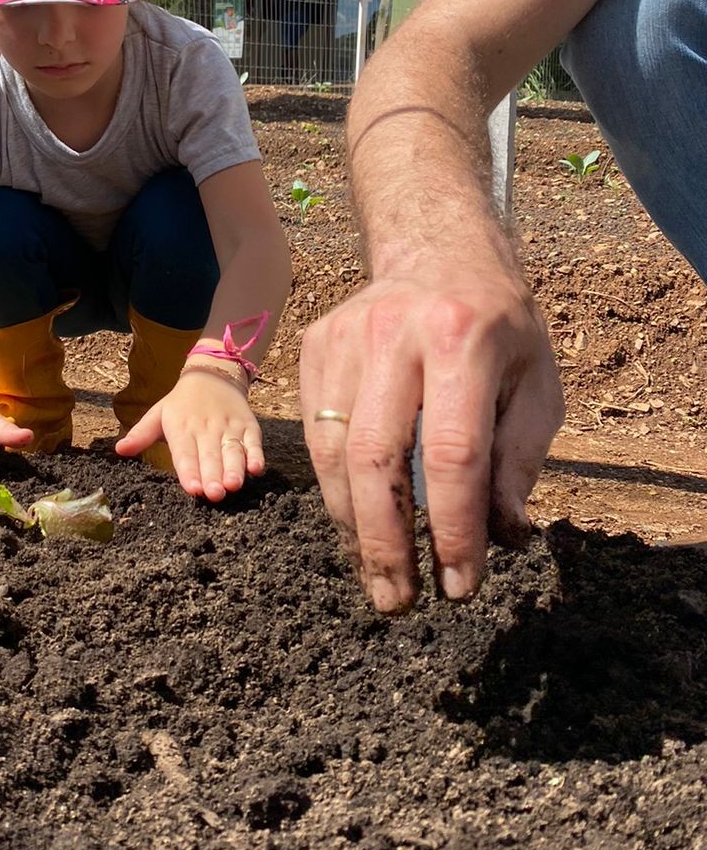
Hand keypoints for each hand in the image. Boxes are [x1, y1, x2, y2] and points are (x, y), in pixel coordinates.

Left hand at [116, 368, 263, 502]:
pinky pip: (254, 442)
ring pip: (233, 451)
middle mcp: (206, 429)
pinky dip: (257, 454)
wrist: (213, 375)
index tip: (192, 490)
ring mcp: (229, 428)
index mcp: (181, 428)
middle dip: (212, 476)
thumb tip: (119, 449)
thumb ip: (140, 434)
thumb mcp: (158, 414)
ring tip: (233, 485)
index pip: (185, 454)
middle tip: (214, 495)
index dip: (189, 472)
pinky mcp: (249, 426)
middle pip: (210, 456)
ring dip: (234, 468)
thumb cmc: (181, 404)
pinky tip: (257, 469)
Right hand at [299, 264, 563, 613]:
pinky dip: (334, 488)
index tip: (458, 583)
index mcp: (463, 338)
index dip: (453, 527)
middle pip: (378, 457)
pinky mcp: (313, 346)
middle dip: (386, 541)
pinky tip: (357, 522)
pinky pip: (314, 434)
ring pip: (334, 451)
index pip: (453, 452)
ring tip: (377, 575)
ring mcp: (344, 337)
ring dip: (353, 526)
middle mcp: (394, 332)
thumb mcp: (537, 383)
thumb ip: (520, 458)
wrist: (438, 250)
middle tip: (399, 600)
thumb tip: (500, 535)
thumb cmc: (498, 326)